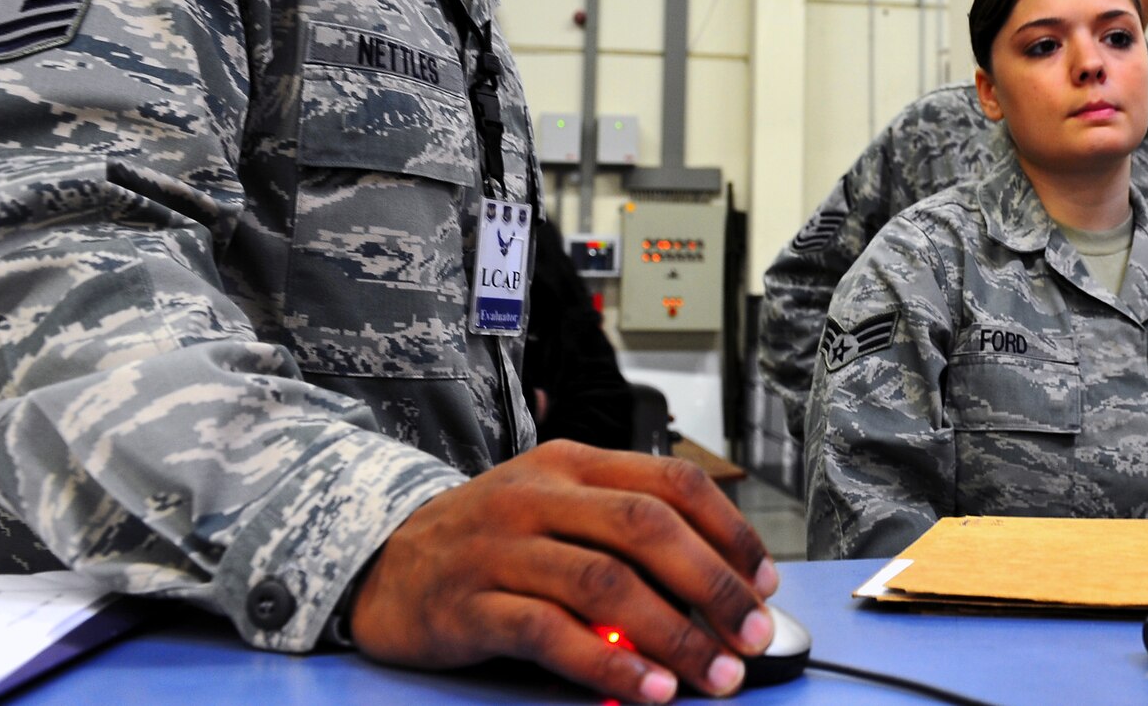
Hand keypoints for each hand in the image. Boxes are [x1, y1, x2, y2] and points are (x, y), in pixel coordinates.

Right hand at [348, 440, 778, 702]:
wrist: (382, 561)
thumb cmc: (490, 540)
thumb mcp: (555, 508)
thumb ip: (622, 532)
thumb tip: (717, 585)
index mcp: (573, 464)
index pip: (672, 482)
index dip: (729, 532)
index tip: (765, 582)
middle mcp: (539, 496)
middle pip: (647, 527)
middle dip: (714, 585)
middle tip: (754, 634)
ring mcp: (500, 548)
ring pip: (605, 582)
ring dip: (673, 635)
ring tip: (715, 675)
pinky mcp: (468, 605)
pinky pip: (550, 633)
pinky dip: (608, 664)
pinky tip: (648, 689)